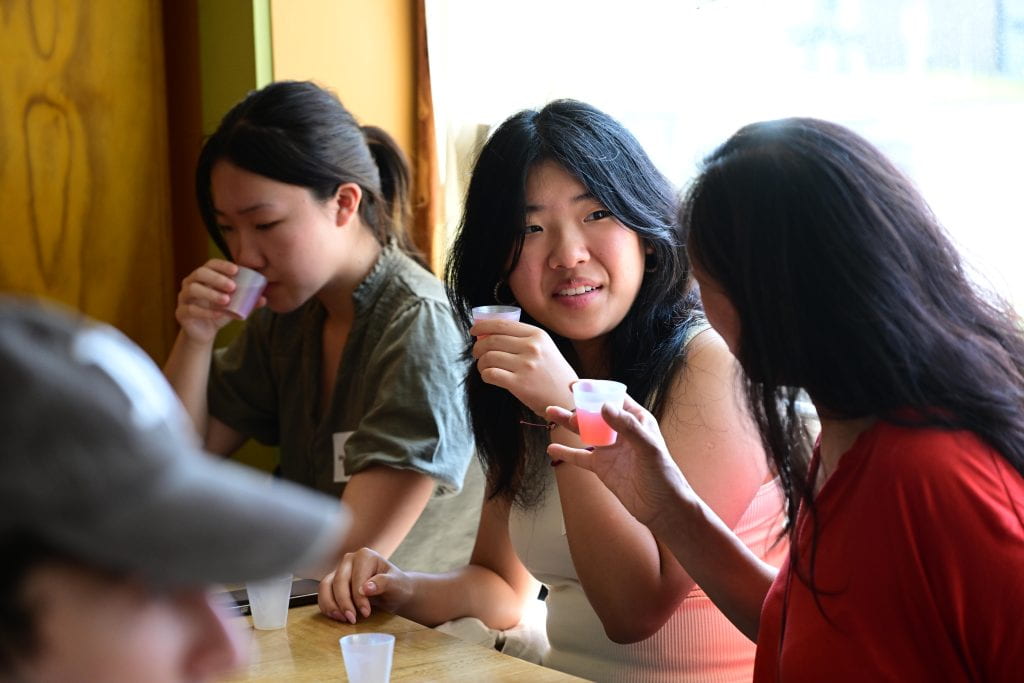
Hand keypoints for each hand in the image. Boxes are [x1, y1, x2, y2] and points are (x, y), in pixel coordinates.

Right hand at [175, 259, 258, 343]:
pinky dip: (205, 311)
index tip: (236, 270)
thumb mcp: (235, 305)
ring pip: (192, 290)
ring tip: (226, 300)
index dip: (222, 265)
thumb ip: (248, 301)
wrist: (204, 332)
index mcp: (203, 277)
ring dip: (210, 293)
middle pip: (199, 273)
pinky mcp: (181, 312)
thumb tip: (264, 299)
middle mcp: (190, 283)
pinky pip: (190, 309)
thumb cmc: (219, 311)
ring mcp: (183, 297)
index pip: (210, 264)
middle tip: (233, 287)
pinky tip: (218, 313)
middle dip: (216, 278)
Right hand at [317, 548, 413, 622]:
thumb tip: (366, 588)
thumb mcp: (396, 585)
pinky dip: (327, 606)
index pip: (356, 578)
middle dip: (344, 603)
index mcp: (365, 556)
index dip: (359, 598)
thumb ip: (383, 583)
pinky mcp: (334, 581)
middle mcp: (350, 560)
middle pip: (339, 582)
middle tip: (352, 619)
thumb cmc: (396, 586)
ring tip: (343, 619)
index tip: (366, 612)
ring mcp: (340, 570)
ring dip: (331, 605)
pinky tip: (337, 616)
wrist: (394, 591)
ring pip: (326, 586)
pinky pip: (323, 593)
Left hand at [471, 320, 576, 415]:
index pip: (502, 325)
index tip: (475, 331)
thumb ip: (523, 339)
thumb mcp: (545, 348)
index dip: (483, 326)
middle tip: (476, 353)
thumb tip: (490, 333)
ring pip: (488, 357)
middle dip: (478, 347)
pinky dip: (485, 375)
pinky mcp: (519, 384)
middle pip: (492, 340)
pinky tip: (489, 377)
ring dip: (481, 363)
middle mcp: (532, 347)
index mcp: (537, 335)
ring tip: (484, 367)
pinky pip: (490, 374)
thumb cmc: (553, 374)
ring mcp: (525, 365)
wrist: (568, 398)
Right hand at [545, 395, 692, 529]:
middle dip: (578, 406)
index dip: (595, 390)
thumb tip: (604, 407)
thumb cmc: (663, 475)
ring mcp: (610, 449)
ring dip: (568, 422)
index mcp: (636, 420)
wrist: (662, 508)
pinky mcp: (601, 467)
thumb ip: (627, 426)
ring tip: (550, 412)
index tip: (576, 386)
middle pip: (595, 413)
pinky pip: (580, 457)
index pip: (613, 398)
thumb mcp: (648, 448)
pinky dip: (566, 452)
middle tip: (561, 402)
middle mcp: (621, 432)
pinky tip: (552, 447)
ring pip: (585, 431)